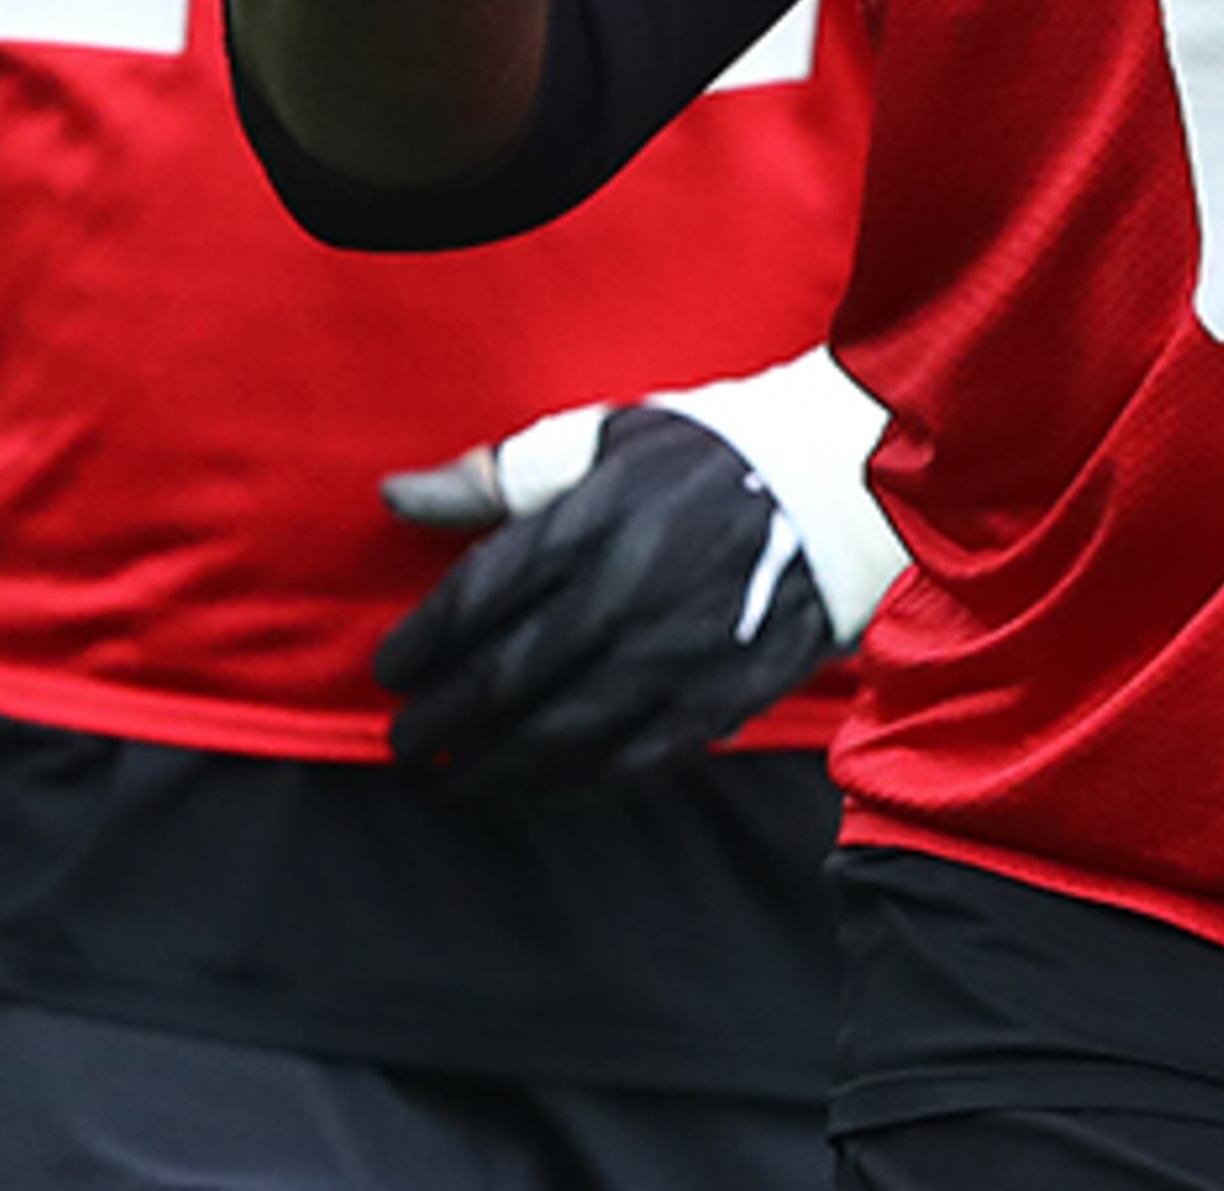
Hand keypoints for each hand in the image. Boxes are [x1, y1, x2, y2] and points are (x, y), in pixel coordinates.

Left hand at [375, 402, 837, 785]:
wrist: (834, 489)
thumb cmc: (702, 456)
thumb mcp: (601, 438)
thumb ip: (497, 476)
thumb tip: (396, 496)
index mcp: (593, 520)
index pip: (479, 597)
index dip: (423, 644)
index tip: (389, 670)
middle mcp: (626, 594)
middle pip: (507, 675)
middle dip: (443, 717)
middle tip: (404, 740)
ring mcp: (674, 655)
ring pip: (561, 732)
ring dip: (495, 763)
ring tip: (455, 776)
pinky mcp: (717, 700)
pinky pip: (629, 760)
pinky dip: (572, 781)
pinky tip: (537, 785)